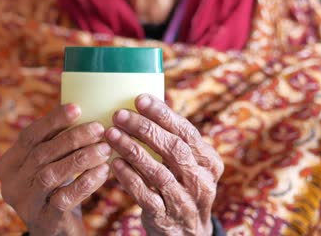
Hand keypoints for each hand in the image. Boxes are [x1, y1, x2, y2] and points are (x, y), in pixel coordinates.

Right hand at [0, 104, 110, 235]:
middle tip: (99, 128)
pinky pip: (65, 198)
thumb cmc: (56, 189)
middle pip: (40, 153)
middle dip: (72, 138)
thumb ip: (54, 142)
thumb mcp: (48, 165)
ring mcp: (25, 204)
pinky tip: (103, 171)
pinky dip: (86, 182)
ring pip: (51, 174)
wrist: (56, 231)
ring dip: (81, 158)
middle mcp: (10, 184)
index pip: (28, 136)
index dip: (52, 120)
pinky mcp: (43, 221)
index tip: (77, 107)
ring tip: (104, 148)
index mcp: (8, 164)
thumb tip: (79, 107)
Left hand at [105, 94, 223, 235]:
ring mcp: (185, 201)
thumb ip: (173, 140)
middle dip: (144, 129)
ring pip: (158, 172)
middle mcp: (201, 180)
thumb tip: (144, 104)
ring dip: (132, 150)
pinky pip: (146, 195)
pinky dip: (129, 178)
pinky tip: (114, 163)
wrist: (187, 232)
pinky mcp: (166, 217)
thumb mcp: (188, 164)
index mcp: (208, 161)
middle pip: (173, 149)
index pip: (186, 132)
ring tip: (112, 134)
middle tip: (120, 115)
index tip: (140, 99)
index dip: (162, 114)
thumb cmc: (181, 186)